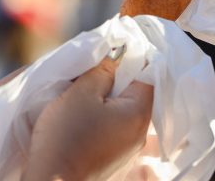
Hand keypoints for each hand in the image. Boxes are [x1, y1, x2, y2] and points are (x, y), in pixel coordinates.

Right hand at [22, 55, 153, 179]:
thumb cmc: (67, 136)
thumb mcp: (82, 93)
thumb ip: (103, 70)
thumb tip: (117, 57)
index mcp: (140, 113)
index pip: (147, 76)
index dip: (131, 62)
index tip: (114, 56)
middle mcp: (142, 132)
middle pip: (137, 95)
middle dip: (118, 82)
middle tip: (95, 75)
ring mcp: (131, 148)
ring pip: (125, 112)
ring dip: (110, 101)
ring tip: (89, 96)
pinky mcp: (117, 158)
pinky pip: (117, 129)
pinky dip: (106, 119)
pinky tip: (88, 117)